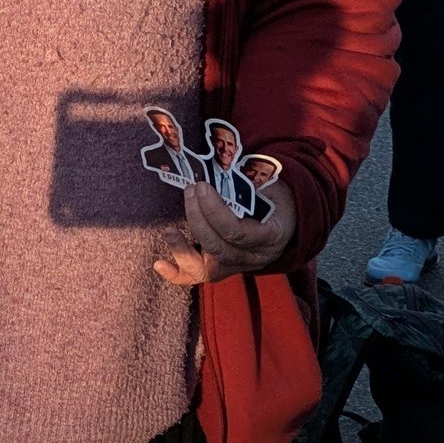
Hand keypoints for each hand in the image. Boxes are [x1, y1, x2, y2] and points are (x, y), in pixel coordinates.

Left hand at [154, 175, 296, 287]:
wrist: (284, 224)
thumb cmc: (276, 199)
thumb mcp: (272, 187)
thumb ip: (252, 181)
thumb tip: (222, 164)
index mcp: (271, 237)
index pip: (236, 232)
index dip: (214, 211)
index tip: (201, 187)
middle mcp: (252, 258)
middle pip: (218, 248)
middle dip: (197, 218)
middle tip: (189, 191)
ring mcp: (235, 267)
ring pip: (205, 269)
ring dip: (183, 249)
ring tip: (169, 230)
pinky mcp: (219, 271)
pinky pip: (196, 278)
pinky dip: (175, 274)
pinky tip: (158, 264)